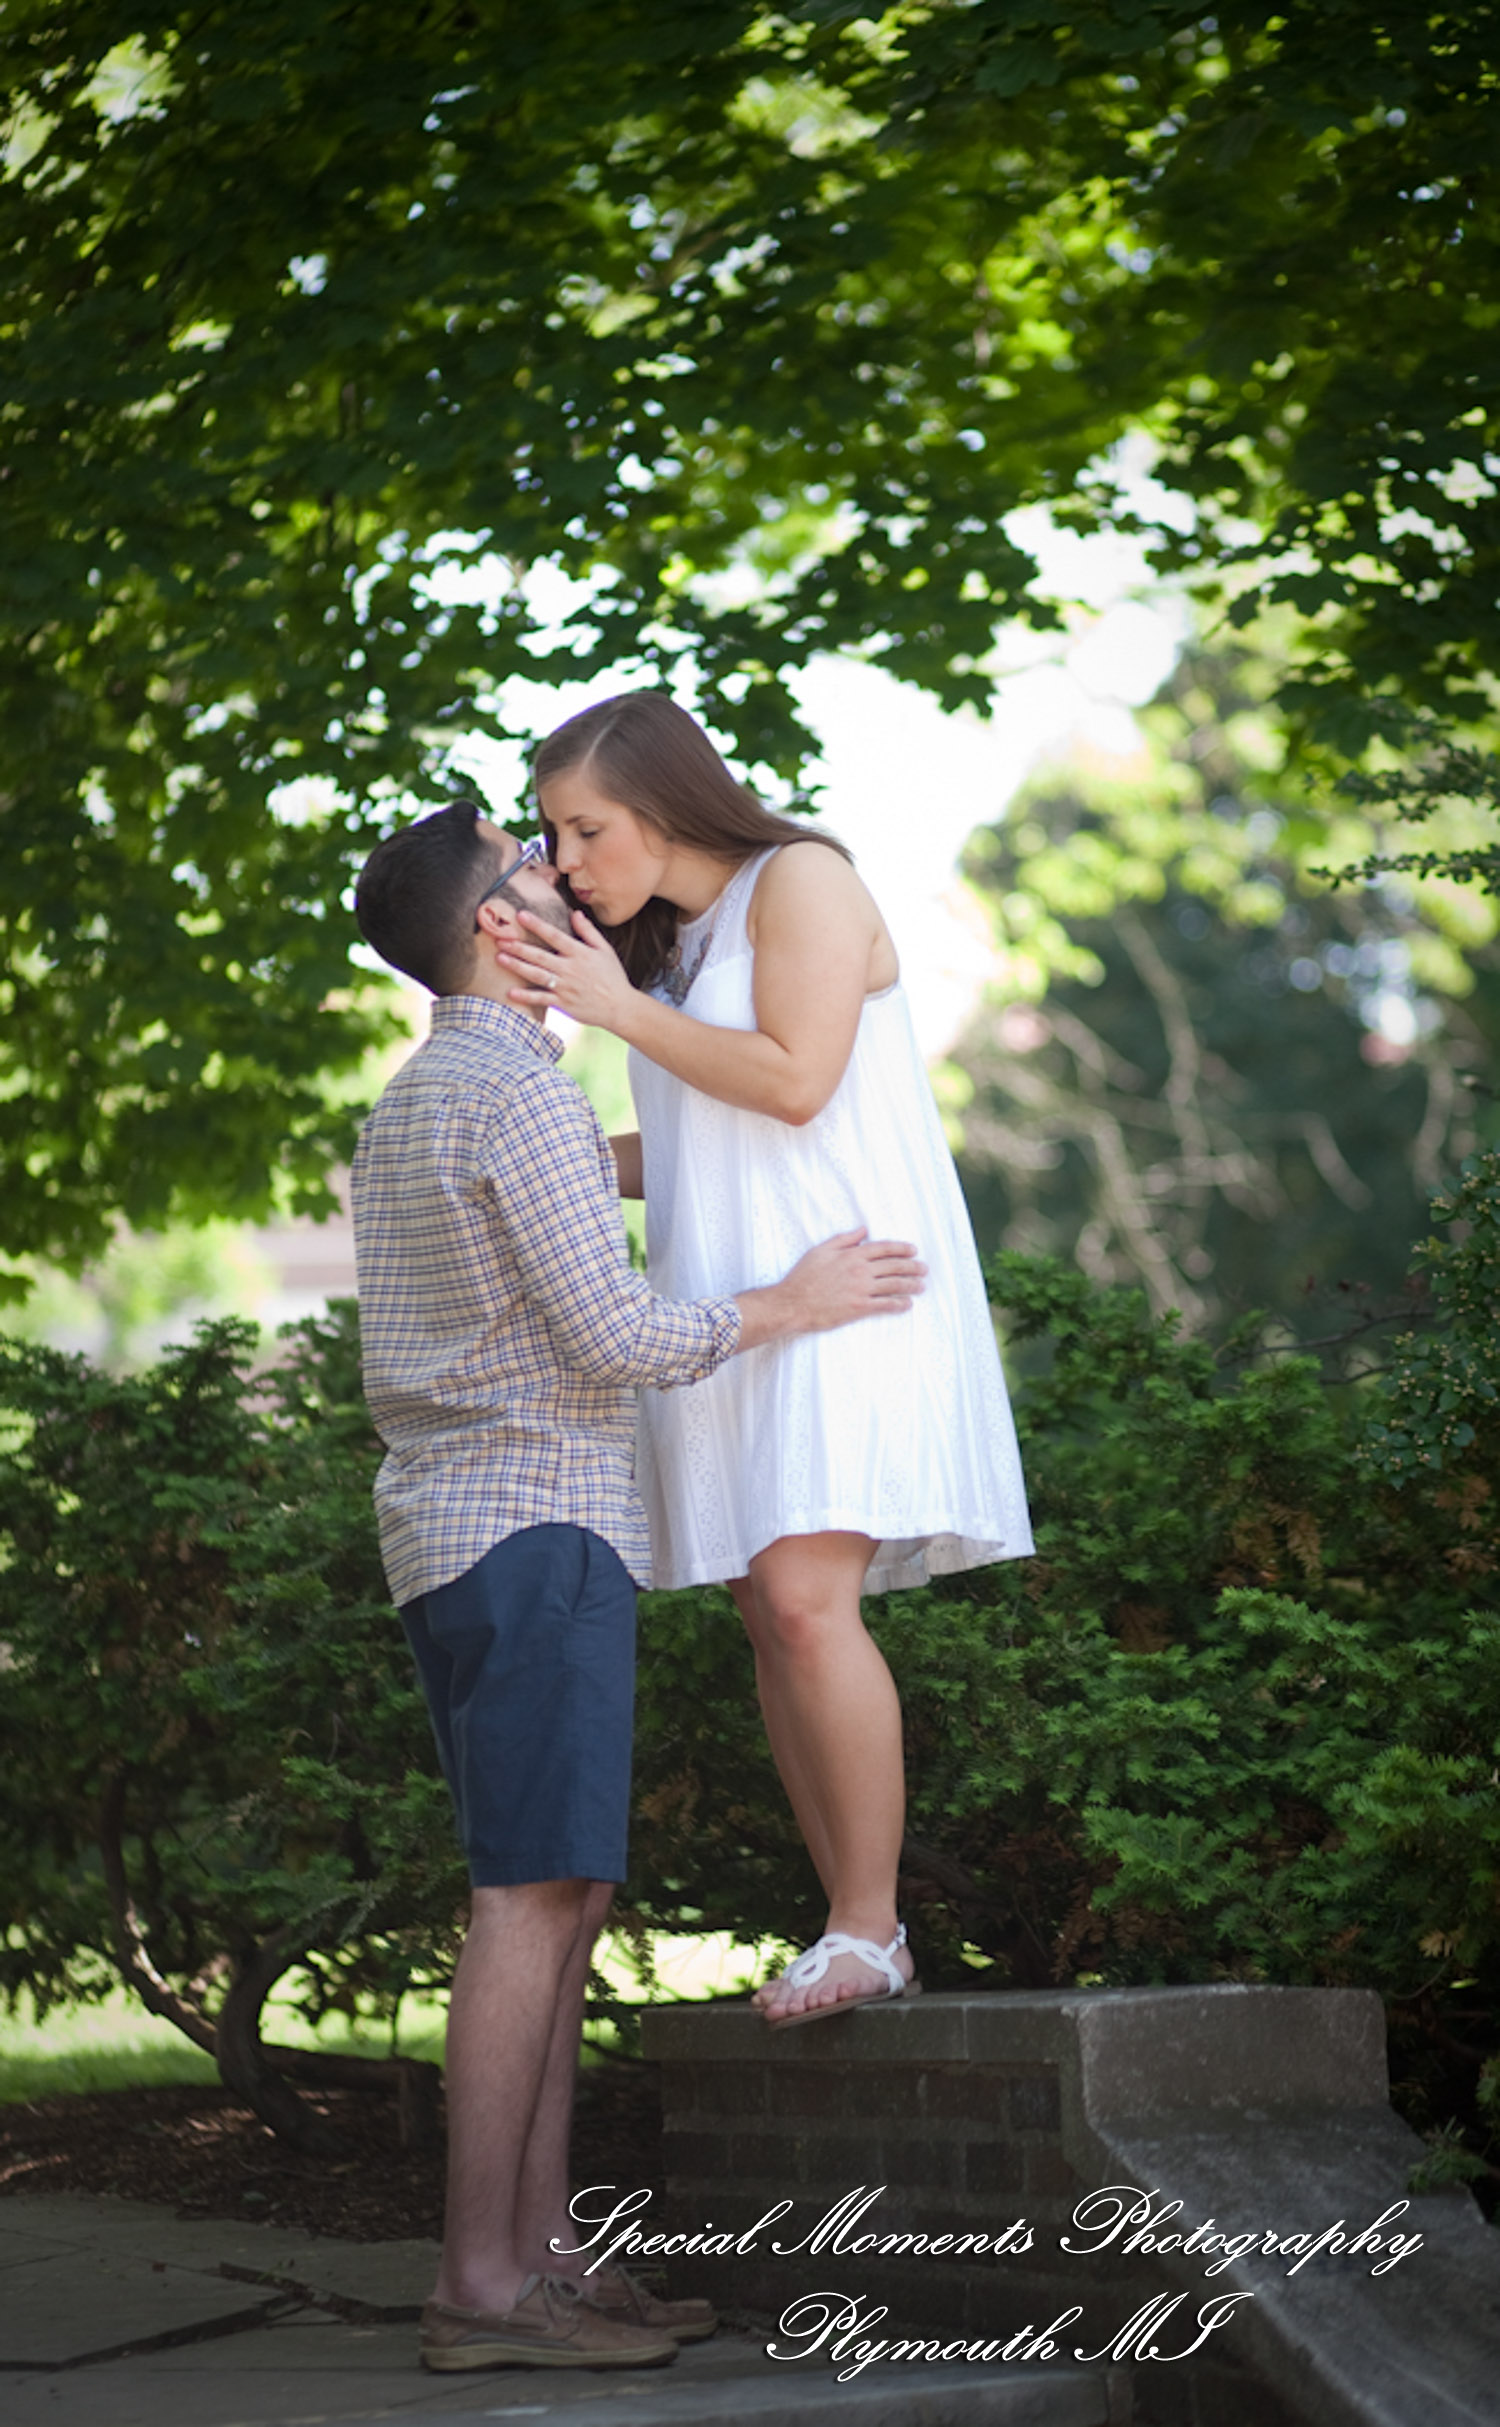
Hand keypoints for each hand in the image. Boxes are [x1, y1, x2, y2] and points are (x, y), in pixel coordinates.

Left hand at [497, 910, 636, 1031]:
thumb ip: (588, 931)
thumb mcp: (605, 950)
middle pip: (540, 955)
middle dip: (518, 946)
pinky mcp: (563, 1004)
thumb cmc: (612, 976)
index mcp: (580, 953)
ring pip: (537, 974)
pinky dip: (526, 996)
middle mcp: (570, 969)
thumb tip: (575, 913)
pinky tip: (510, 992)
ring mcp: (565, 987)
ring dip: (517, 966)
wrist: (620, 1006)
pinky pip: (542, 999)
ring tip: (500, 958)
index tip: (520, 915)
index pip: (554, 935)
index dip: (537, 925)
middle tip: (500, 939)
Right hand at [776, 1228, 925, 1335]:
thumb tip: (863, 1230)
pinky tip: (907, 1304)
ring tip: (922, 1286)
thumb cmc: (803, 1276)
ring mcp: (861, 1290)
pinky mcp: (859, 1307)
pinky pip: (885, 1305)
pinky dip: (899, 1304)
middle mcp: (860, 1271)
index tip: (913, 1250)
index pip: (884, 1248)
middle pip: (894, 1266)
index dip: (901, 1248)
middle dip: (912, 1266)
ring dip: (911, 1285)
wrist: (792, 1303)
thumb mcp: (821, 1250)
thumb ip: (844, 1239)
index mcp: (852, 1255)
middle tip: (924, 1269)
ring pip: (894, 1285)